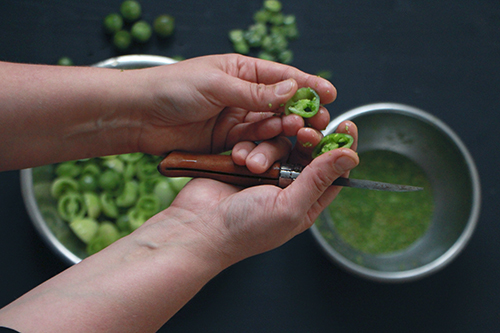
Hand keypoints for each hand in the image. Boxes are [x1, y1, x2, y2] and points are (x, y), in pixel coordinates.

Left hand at [133, 53, 334, 155]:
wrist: (139, 116)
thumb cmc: (173, 88)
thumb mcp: (217, 85)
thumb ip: (255, 92)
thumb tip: (292, 89)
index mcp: (242, 71)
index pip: (283, 76)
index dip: (308, 85)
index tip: (330, 94)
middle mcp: (243, 95)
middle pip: (281, 105)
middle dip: (300, 114)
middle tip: (317, 124)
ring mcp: (236, 119)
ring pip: (268, 127)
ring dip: (280, 133)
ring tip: (291, 136)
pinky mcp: (228, 140)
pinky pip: (252, 144)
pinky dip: (260, 148)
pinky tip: (265, 152)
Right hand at [146, 121, 358, 265]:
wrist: (198, 227)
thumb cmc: (245, 228)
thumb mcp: (290, 206)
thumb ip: (319, 179)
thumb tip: (351, 157)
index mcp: (305, 202)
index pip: (333, 172)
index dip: (341, 149)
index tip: (346, 125)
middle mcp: (288, 186)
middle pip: (307, 152)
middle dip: (305, 139)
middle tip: (303, 131)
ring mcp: (265, 173)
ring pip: (280, 144)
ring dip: (268, 149)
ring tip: (253, 166)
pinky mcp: (244, 161)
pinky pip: (255, 141)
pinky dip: (249, 146)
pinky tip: (239, 159)